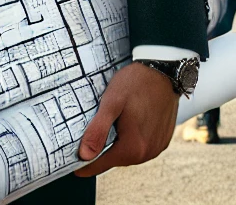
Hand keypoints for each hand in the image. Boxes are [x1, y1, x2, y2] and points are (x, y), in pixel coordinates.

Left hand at [75, 62, 177, 177]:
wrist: (163, 71)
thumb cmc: (136, 83)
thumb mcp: (111, 102)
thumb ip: (98, 129)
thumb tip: (84, 155)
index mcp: (133, 147)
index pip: (102, 164)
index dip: (85, 165)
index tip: (71, 164)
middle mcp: (147, 153)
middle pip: (115, 159)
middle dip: (101, 151)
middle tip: (87, 136)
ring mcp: (156, 148)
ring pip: (127, 153)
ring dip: (116, 144)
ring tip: (108, 126)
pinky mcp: (162, 140)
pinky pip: (140, 147)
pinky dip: (130, 140)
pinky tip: (125, 124)